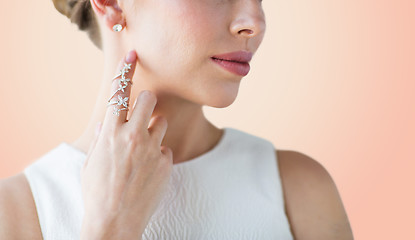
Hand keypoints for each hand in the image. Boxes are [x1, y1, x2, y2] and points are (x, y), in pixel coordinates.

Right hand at [79, 50, 172, 239]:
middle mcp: (133, 136)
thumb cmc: (97, 192)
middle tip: (143, 113)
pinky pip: (165, 149)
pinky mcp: (166, 162)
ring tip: (141, 152)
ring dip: (154, 130)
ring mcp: (152, 149)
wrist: (115, 221)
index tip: (134, 54)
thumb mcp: (92, 162)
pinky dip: (158, 156)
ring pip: (161, 123)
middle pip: (149, 99)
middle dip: (147, 102)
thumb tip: (108, 124)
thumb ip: (102, 139)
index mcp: (110, 133)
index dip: (127, 70)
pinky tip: (148, 172)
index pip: (119, 93)